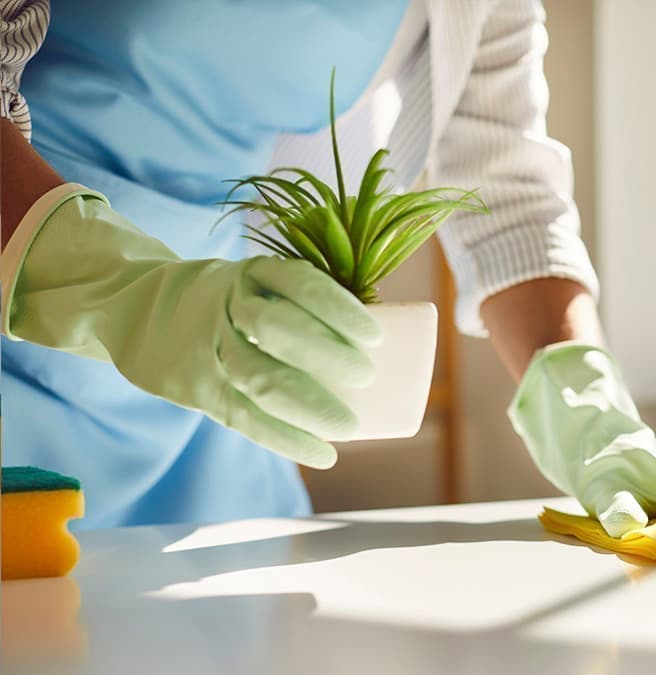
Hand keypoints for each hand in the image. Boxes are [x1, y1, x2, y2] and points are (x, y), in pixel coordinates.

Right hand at [5, 191, 380, 467]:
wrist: (134, 308)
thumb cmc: (228, 301)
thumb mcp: (257, 283)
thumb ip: (305, 307)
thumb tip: (390, 342)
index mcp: (255, 274)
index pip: (300, 285)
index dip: (339, 310)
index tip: (376, 336)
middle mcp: (228, 306)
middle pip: (276, 329)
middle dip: (325, 354)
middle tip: (366, 376)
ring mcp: (206, 347)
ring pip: (258, 378)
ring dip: (309, 406)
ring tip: (350, 427)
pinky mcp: (194, 387)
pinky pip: (242, 416)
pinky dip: (285, 438)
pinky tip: (322, 454)